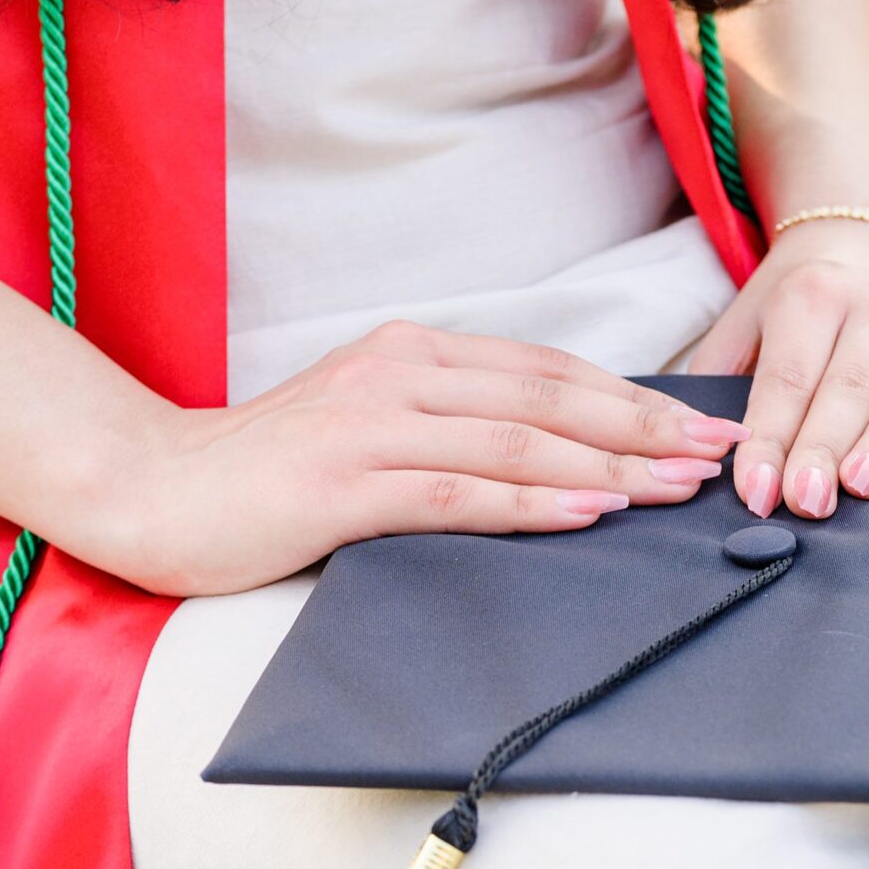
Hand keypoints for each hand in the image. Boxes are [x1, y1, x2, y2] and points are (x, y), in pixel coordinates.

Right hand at [114, 318, 747, 594]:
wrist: (150, 489)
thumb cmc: (263, 476)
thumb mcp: (366, 430)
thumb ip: (446, 431)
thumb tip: (551, 462)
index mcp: (411, 354)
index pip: (547, 372)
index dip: (632, 398)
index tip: (701, 426)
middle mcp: (399, 374)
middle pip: (549, 399)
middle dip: (644, 428)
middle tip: (718, 455)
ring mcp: (370, 426)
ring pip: (516, 444)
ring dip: (606, 467)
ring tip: (676, 489)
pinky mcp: (343, 485)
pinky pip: (458, 493)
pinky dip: (531, 504)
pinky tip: (587, 514)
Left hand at [687, 218, 868, 518]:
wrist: (858, 235)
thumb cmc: (794, 306)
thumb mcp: (743, 324)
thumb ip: (716, 380)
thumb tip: (697, 451)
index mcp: (811, 295)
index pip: (788, 380)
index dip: (771, 439)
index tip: (756, 494)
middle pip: (848, 387)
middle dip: (825, 449)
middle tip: (807, 503)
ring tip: (865, 485)